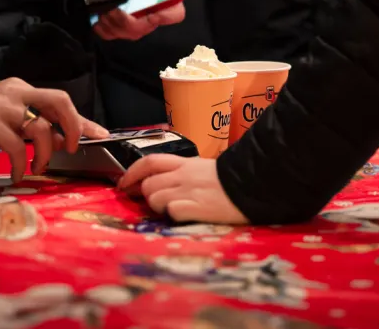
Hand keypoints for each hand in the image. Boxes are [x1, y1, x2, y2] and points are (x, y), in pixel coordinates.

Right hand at [0, 78, 108, 182]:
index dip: (83, 120)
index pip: (61, 101)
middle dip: (74, 126)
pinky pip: (15, 146)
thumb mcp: (15, 124)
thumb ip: (42, 129)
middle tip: (70, 148)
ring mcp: (2, 107)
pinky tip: (18, 174)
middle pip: (59, 100)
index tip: (101, 135)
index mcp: (25, 90)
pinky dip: (21, 164)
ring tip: (37, 167)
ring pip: (40, 127)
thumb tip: (69, 140)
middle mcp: (17, 93)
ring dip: (45, 153)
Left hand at [93, 0, 185, 40]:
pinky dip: (102, 27)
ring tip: (102, 7)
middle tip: (111, 7)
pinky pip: (113, 35)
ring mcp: (138, 23)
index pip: (176, 13)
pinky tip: (98, 15)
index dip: (166, 16)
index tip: (151, 12)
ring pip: (128, 33)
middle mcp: (153, 13)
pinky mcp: (123, 28)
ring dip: (111, 23)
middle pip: (145, 28)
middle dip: (125, 20)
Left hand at [118, 155, 248, 223]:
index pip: (150, 161)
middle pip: (148, 184)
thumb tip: (167, 182)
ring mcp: (188, 192)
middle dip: (145, 195)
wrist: (255, 184)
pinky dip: (172, 215)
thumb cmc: (233, 179)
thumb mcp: (206, 169)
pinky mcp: (196, 208)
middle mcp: (183, 176)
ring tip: (172, 211)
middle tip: (154, 204)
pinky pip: (171, 211)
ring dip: (157, 207)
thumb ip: (185, 173)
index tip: (123, 184)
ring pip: (154, 198)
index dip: (132, 171)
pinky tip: (183, 217)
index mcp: (186, 163)